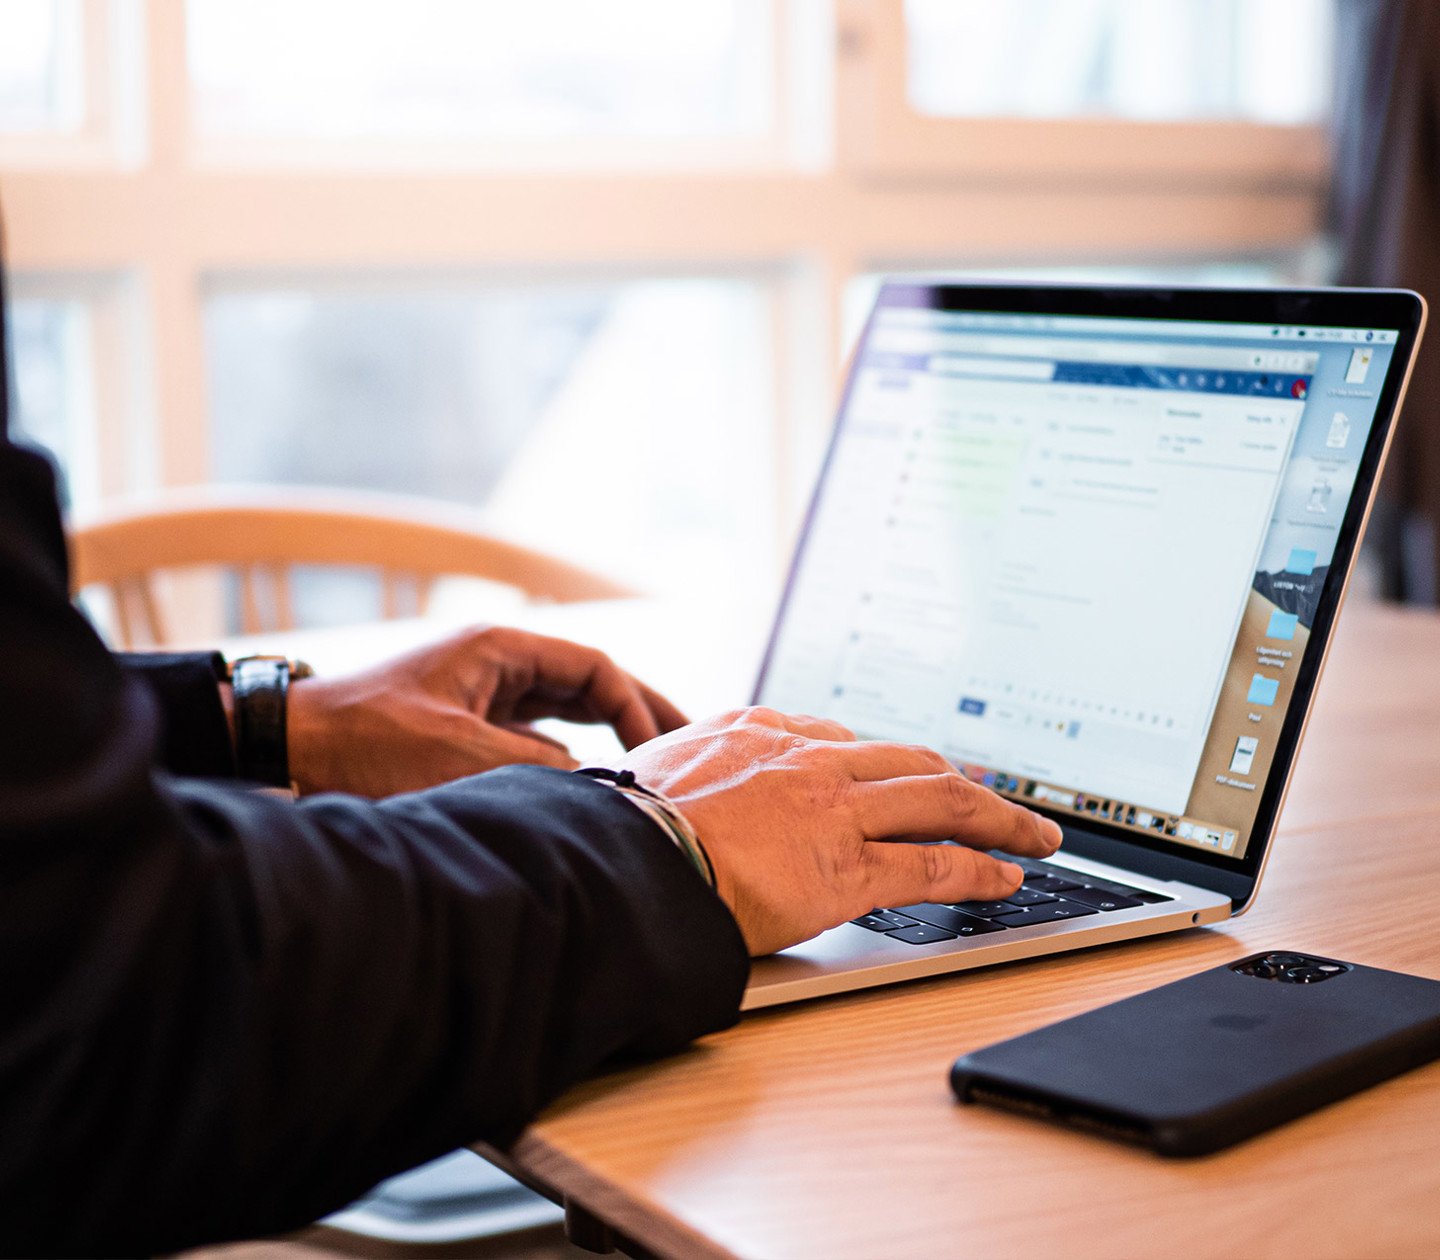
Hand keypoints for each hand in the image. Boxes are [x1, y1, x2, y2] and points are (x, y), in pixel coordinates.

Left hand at [286, 626, 686, 796]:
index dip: (634, 706)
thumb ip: (537, 769)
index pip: (593, 667)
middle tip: (688, 744)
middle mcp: (495, 665)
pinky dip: (570, 757)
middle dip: (637, 713)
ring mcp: (480, 696)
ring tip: (652, 765)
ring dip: (607, 736)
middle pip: (588, 683)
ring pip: (564, 711)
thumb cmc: (363, 743)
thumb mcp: (459, 756)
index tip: (655, 753)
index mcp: (498, 649)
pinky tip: (590, 784)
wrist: (284, 752)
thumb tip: (598, 788)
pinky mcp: (463, 730)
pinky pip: (535, 738)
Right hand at [618, 707, 1062, 955]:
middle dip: (963, 777)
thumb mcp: (656, 769)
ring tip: (1034, 832)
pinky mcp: (847, 867)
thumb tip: (680, 785)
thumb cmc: (622, 825)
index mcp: (758, 730)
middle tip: (996, 795)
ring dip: (997, 814)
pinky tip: (1006, 877)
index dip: (888, 763)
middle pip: (910, 758)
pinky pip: (933, 862)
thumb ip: (689, 769)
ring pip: (940, 798)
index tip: (906, 776)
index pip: (845, 740)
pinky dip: (980, 868)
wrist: (619, 859)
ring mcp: (833, 810)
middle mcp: (807, 758)